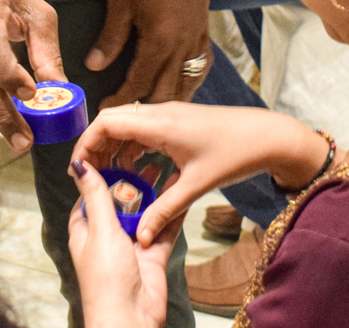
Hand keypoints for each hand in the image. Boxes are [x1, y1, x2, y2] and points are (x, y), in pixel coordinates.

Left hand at [68, 159, 183, 327]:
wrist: (130, 318)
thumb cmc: (106, 278)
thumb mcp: (100, 229)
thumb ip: (95, 195)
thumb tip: (78, 164)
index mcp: (87, 230)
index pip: (92, 194)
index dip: (103, 174)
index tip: (116, 150)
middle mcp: (108, 236)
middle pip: (122, 201)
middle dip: (134, 181)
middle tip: (148, 155)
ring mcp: (131, 245)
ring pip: (145, 213)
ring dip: (155, 194)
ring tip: (167, 167)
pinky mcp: (152, 255)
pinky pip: (164, 229)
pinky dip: (172, 213)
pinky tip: (182, 193)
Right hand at [73, 102, 328, 244]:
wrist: (269, 136)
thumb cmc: (235, 154)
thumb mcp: (196, 186)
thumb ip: (164, 210)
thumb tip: (138, 236)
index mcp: (159, 123)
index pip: (106, 122)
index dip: (86, 143)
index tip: (79, 169)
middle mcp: (160, 113)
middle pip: (113, 122)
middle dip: (98, 148)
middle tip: (92, 178)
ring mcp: (170, 115)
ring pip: (129, 126)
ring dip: (117, 150)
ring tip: (115, 180)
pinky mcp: (179, 121)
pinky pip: (146, 131)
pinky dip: (135, 149)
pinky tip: (140, 173)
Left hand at [87, 0, 212, 107]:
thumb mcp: (122, 0)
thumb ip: (110, 37)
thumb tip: (94, 65)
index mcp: (159, 43)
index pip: (138, 84)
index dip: (121, 100)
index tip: (105, 111)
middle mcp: (181, 49)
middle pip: (164, 93)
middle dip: (144, 109)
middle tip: (126, 120)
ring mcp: (196, 43)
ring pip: (186, 85)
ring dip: (169, 102)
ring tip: (154, 114)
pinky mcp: (204, 34)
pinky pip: (199, 69)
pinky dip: (190, 84)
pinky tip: (183, 87)